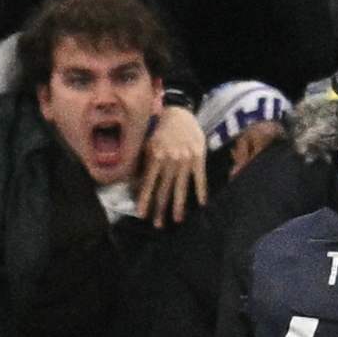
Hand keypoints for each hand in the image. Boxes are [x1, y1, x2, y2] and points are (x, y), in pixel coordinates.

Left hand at [135, 103, 207, 224]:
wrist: (179, 111)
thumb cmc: (159, 128)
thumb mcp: (147, 142)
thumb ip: (143, 162)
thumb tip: (135, 182)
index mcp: (155, 156)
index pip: (148, 182)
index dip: (145, 199)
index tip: (142, 214)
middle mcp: (170, 160)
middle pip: (164, 189)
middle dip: (160, 208)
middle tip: (157, 225)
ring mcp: (185, 159)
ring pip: (181, 187)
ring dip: (178, 205)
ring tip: (177, 220)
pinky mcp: (199, 157)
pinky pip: (200, 178)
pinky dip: (200, 191)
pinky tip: (202, 204)